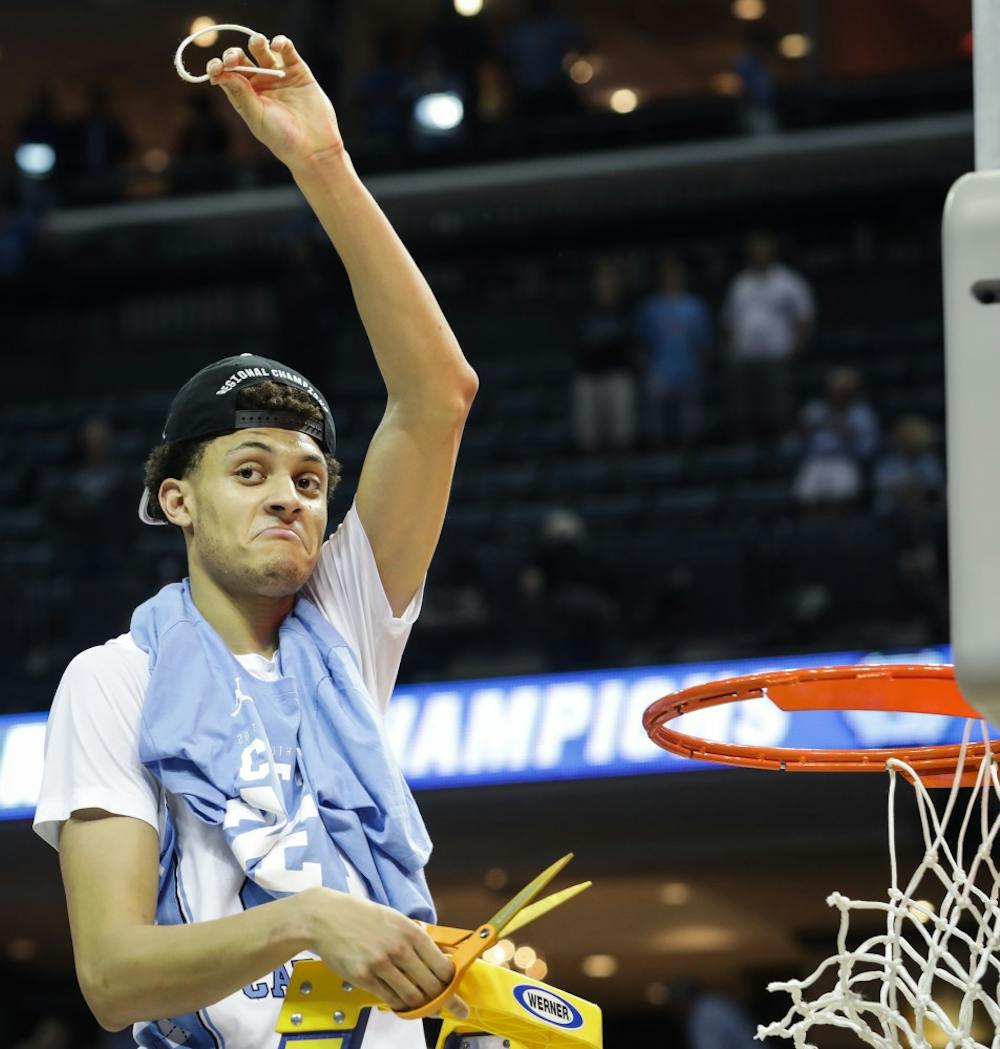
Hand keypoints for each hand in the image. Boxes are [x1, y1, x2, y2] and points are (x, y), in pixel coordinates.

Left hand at [207, 35, 343, 168]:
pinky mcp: (298, 72)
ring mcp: (279, 76)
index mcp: (245, 96)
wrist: (315, 148)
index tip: (217, 67)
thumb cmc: (283, 139)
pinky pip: (287, 51)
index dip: (219, 67)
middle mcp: (260, 84)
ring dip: (256, 42)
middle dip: (234, 55)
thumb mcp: (258, 117)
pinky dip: (281, 43)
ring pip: (262, 50)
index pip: (227, 75)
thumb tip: (222, 72)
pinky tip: (277, 45)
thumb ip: (241, 94)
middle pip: (241, 59)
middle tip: (234, 58)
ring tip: (258, 43)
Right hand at [300, 888, 468, 1017]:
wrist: (326, 918)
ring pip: (412, 997)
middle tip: (446, 1007)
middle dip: (442, 1000)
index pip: (442, 966)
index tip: (454, 990)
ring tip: (424, 1007)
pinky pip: (390, 1000)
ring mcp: (381, 966)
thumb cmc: (362, 916)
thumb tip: (437, 960)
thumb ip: (416, 939)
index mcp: (412, 932)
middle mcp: (400, 949)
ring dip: (421, 1006)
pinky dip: (400, 1005)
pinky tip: (402, 1003)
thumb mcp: (395, 919)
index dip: (451, 982)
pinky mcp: (364, 979)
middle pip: (431, 986)